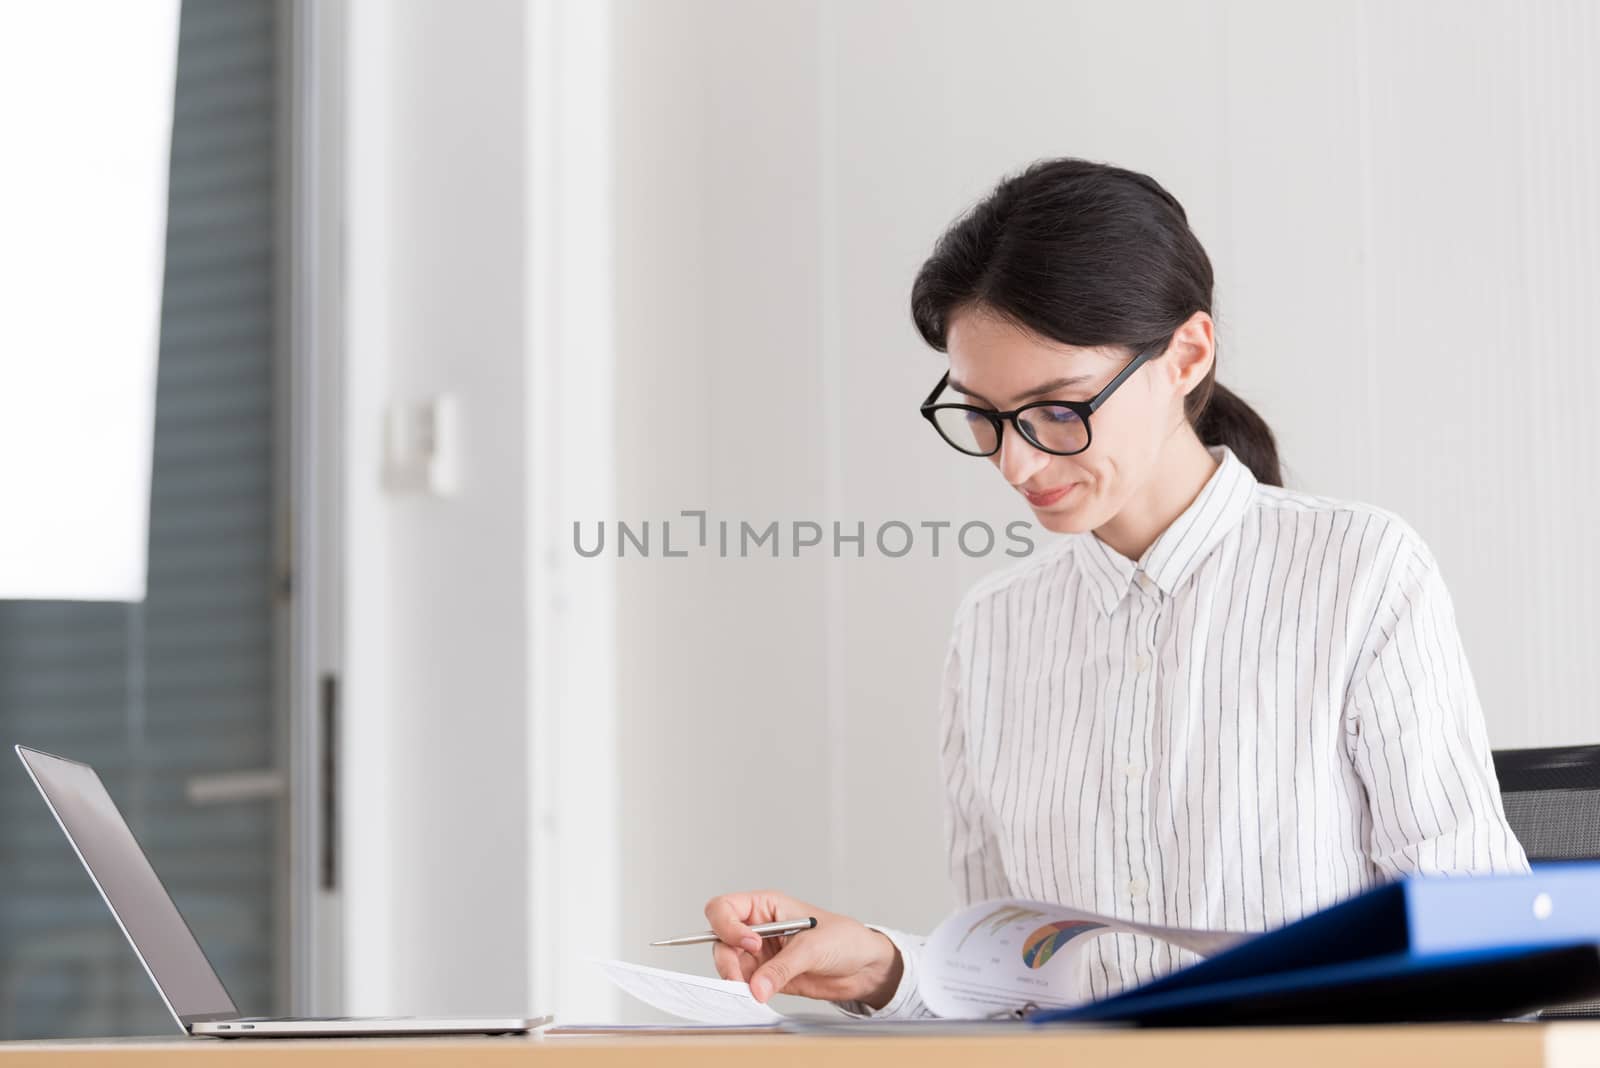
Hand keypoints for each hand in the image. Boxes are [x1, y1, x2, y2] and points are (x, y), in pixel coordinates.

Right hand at [703, 889, 902, 1007]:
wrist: (862, 967)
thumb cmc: (844, 940)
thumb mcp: (814, 948)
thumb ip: (783, 968)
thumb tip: (756, 987)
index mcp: (766, 906)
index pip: (725, 908)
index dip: (728, 925)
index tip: (751, 943)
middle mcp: (758, 927)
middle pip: (720, 938)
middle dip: (726, 959)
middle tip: (740, 979)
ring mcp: (759, 953)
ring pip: (728, 963)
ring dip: (734, 978)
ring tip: (753, 991)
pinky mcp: (765, 976)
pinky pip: (743, 983)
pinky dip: (744, 992)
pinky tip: (757, 998)